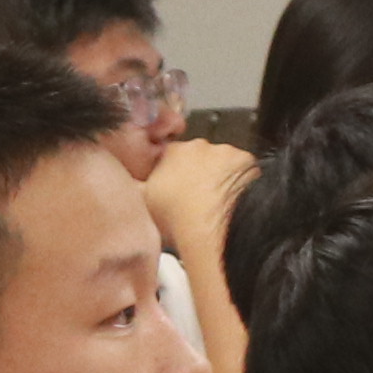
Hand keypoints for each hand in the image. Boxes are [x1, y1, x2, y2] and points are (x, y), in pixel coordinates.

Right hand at [143, 135, 255, 254]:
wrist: (212, 226)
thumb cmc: (175, 216)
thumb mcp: (140, 204)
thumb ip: (132, 189)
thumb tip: (125, 184)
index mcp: (170, 153)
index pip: (168, 158)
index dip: (170, 176)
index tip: (172, 192)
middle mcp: (198, 147)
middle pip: (196, 158)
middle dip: (196, 174)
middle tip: (194, 201)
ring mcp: (225, 153)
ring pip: (222, 164)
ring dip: (219, 178)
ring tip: (216, 204)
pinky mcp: (248, 163)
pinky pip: (244, 170)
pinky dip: (241, 182)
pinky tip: (235, 200)